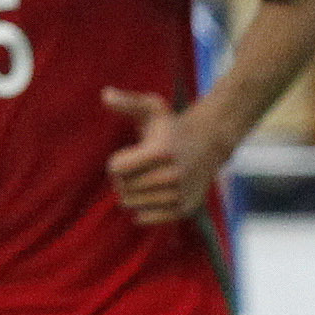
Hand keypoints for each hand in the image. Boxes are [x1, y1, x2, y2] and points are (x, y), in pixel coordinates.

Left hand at [101, 87, 219, 225]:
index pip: (115, 169)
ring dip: (133, 193)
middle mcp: (173, 175)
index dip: (116, 162)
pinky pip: (146, 219)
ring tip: (147, 179)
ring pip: (132, 204)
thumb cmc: (173, 125)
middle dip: (123, 179)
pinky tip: (151, 195)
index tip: (129, 155)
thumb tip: (105, 95)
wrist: (209, 143)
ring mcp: (180, 194)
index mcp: (161, 152)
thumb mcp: (153, 108)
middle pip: (122, 188)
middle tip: (138, 169)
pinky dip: (142, 210)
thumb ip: (128, 102)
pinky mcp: (184, 209)